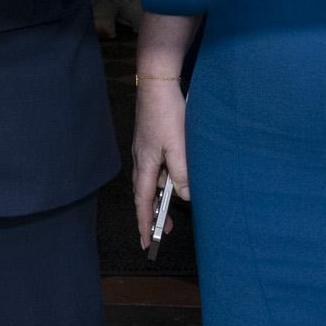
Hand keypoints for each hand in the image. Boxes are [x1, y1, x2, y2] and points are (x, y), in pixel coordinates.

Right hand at [129, 75, 187, 258]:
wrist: (157, 83)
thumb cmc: (167, 112)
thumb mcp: (179, 146)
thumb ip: (182, 173)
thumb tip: (185, 196)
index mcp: (145, 164)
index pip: (143, 201)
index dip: (144, 223)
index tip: (147, 242)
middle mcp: (141, 159)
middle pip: (144, 194)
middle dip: (152, 214)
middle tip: (163, 231)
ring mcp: (144, 150)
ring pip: (150, 181)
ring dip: (159, 197)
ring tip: (171, 208)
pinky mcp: (151, 141)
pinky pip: (155, 168)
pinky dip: (162, 180)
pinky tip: (173, 178)